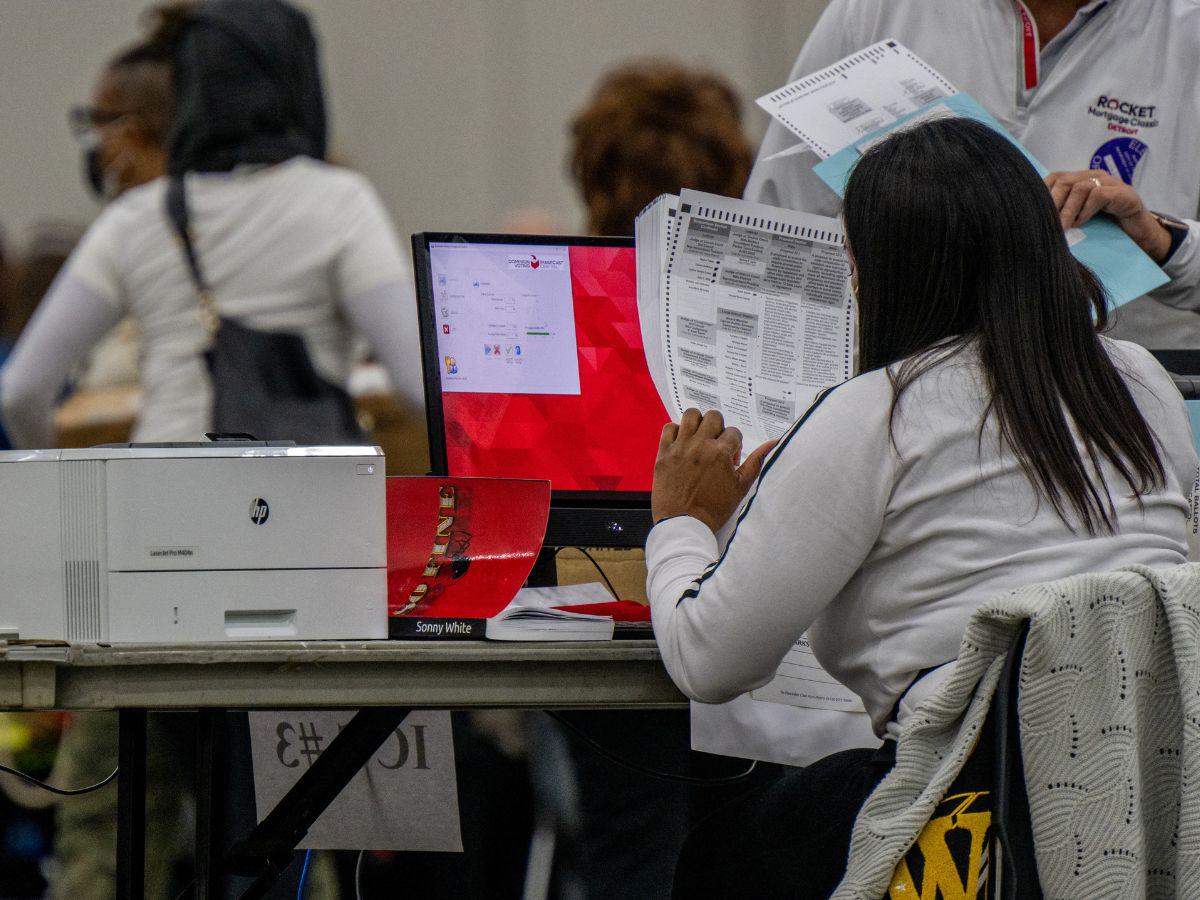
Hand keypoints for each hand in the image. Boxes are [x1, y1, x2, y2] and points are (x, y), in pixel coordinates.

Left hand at [651, 408, 776, 532]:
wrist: (684, 525)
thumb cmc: (714, 509)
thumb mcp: (741, 487)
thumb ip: (756, 462)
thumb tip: (773, 442)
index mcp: (720, 453)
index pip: (734, 432)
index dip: (734, 445)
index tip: (729, 459)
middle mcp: (700, 445)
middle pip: (713, 417)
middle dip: (718, 429)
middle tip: (715, 445)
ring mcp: (680, 448)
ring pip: (691, 415)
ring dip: (698, 423)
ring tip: (699, 439)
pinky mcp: (663, 454)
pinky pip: (669, 428)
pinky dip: (676, 432)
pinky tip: (682, 444)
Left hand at [1044, 169, 1171, 261]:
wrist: (1139, 235)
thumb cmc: (1106, 227)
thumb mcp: (1078, 220)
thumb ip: (1061, 216)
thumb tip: (1034, 224)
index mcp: (1081, 180)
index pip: (1054, 178)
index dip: (1041, 193)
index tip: (1031, 212)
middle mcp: (1094, 177)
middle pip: (1064, 181)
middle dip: (1052, 203)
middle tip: (1045, 223)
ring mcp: (1110, 183)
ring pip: (1080, 187)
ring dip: (1067, 209)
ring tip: (1063, 227)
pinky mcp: (1124, 194)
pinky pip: (1099, 194)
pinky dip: (1086, 210)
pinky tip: (1082, 222)